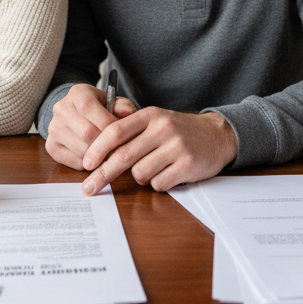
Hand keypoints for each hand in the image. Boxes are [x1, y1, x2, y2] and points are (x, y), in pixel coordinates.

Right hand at [45, 83, 135, 169]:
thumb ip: (124, 107)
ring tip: (109, 152)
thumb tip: (125, 114)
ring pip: (82, 150)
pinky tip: (95, 155)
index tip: (122, 132)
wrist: (79, 115)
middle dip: (107, 143)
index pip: (88, 107)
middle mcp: (61, 109)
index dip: (108, 123)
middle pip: (87, 133)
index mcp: (77, 93)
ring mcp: (53, 129)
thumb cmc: (101, 110)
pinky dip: (90, 163)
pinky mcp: (51, 147)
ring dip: (100, 155)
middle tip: (119, 147)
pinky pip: (76, 162)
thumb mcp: (115, 102)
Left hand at [79, 108, 238, 194]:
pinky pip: (159, 183)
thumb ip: (130, 133)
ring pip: (140, 173)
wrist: (216, 135)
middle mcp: (162, 128)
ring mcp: (177, 147)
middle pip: (123, 155)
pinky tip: (170, 173)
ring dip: (142, 177)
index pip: (115, 131)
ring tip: (155, 167)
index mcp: (150, 115)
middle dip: (102, 174)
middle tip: (89, 187)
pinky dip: (159, 183)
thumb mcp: (155, 122)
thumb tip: (98, 156)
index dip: (97, 149)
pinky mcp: (188, 165)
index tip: (85, 163)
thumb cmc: (178, 131)